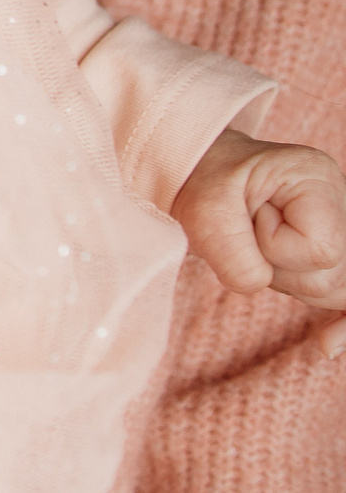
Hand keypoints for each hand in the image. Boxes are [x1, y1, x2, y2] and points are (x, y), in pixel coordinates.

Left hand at [172, 128, 345, 357]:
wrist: (189, 174)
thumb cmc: (197, 183)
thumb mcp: (203, 211)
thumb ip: (233, 256)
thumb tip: (259, 285)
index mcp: (315, 177)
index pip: (322, 249)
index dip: (276, 249)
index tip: (245, 219)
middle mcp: (339, 199)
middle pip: (334, 276)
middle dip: (282, 270)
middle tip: (247, 232)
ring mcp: (340, 226)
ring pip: (336, 290)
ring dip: (290, 282)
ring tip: (258, 245)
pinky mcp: (330, 251)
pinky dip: (341, 324)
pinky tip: (326, 345)